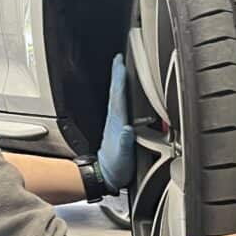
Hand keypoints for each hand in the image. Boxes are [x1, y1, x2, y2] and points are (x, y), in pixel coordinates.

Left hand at [97, 53, 135, 194]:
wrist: (108, 176)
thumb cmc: (117, 168)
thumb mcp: (123, 158)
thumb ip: (125, 143)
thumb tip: (128, 129)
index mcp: (117, 124)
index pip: (118, 97)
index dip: (119, 80)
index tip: (120, 64)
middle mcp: (115, 121)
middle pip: (116, 92)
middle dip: (117, 75)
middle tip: (119, 58)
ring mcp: (115, 123)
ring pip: (117, 97)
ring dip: (118, 82)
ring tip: (121, 69)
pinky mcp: (118, 128)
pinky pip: (120, 105)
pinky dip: (121, 94)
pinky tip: (124, 91)